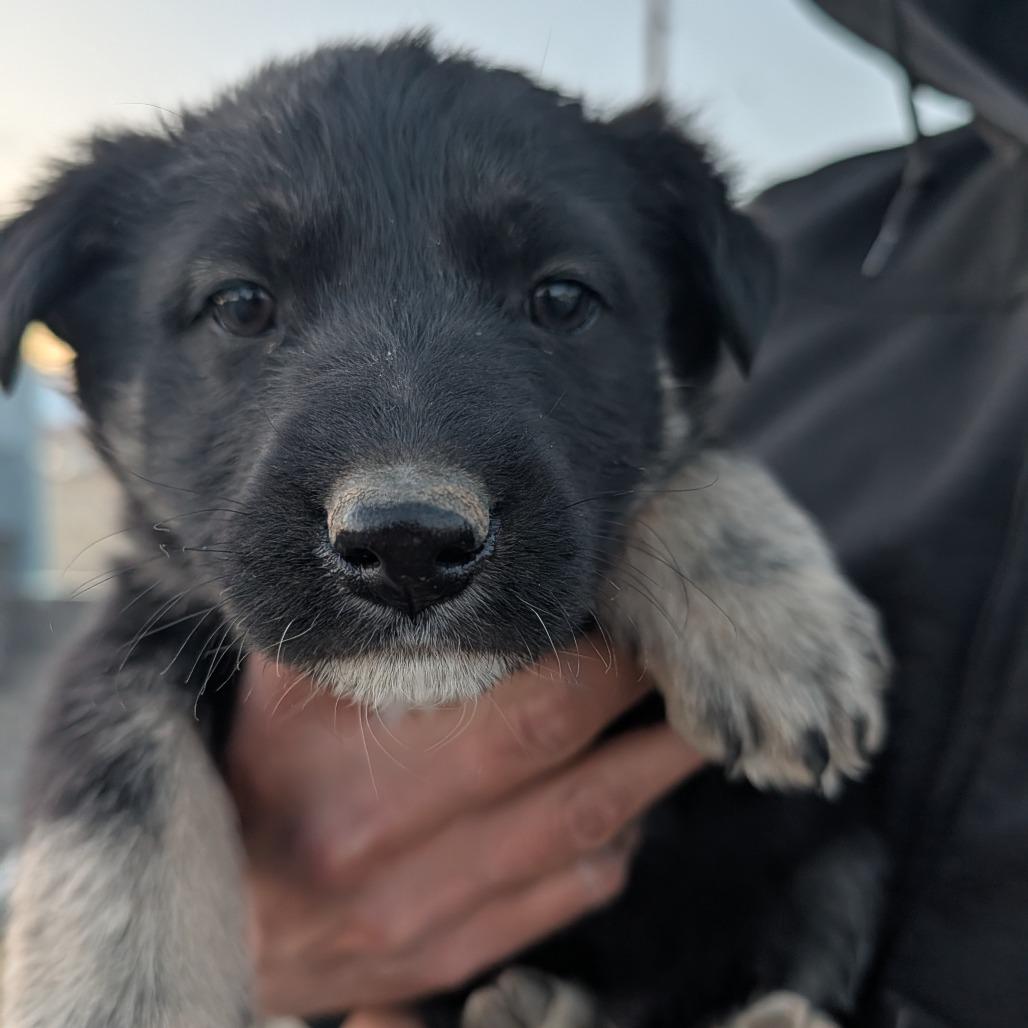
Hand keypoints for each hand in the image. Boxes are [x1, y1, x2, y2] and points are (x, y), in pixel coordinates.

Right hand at [228, 643, 703, 1019]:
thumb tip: (435, 551)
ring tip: (699, 721)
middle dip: (644, 697)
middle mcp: (378, 844)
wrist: (221, 916)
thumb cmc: (252, 778)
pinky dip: (613, 844)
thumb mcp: (276, 687)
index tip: (639, 613)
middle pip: (560, 755)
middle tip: (693, 654)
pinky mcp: (446, 958)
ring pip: (582, 834)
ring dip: (654, 771)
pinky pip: (563, 899)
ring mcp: (419, 915)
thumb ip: (353, 624)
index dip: (599, 654)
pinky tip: (629, 806)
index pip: (513, 695)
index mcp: (334, 757)